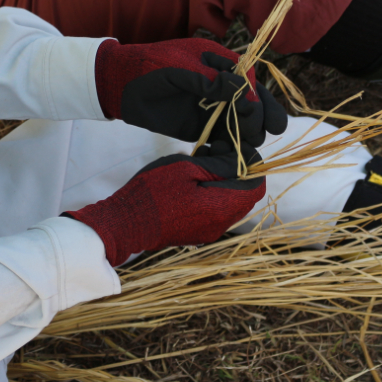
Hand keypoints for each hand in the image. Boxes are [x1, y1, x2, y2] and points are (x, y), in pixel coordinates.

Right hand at [66, 142, 265, 266]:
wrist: (125, 223)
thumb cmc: (154, 191)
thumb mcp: (187, 168)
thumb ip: (220, 165)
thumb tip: (242, 160)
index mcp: (221, 207)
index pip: (256, 186)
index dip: (252, 165)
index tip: (236, 148)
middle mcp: (221, 224)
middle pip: (245, 195)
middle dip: (237, 171)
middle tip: (216, 150)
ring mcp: (209, 231)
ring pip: (231, 202)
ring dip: (224, 181)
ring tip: (202, 162)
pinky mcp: (198, 233)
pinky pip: (216, 211)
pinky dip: (213, 193)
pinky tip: (193, 180)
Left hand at [95, 38, 287, 147]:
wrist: (120, 86)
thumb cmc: (149, 67)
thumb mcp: (179, 68)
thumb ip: (209, 81)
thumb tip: (243, 89)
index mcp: (219, 62)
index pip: (249, 80)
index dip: (257, 97)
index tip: (253, 112)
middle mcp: (221, 85)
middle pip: (252, 103)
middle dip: (257, 118)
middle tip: (257, 135)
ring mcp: (213, 107)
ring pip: (242, 122)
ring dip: (248, 134)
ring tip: (248, 147)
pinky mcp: (202, 126)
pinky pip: (224, 137)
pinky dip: (231, 145)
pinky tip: (234, 155)